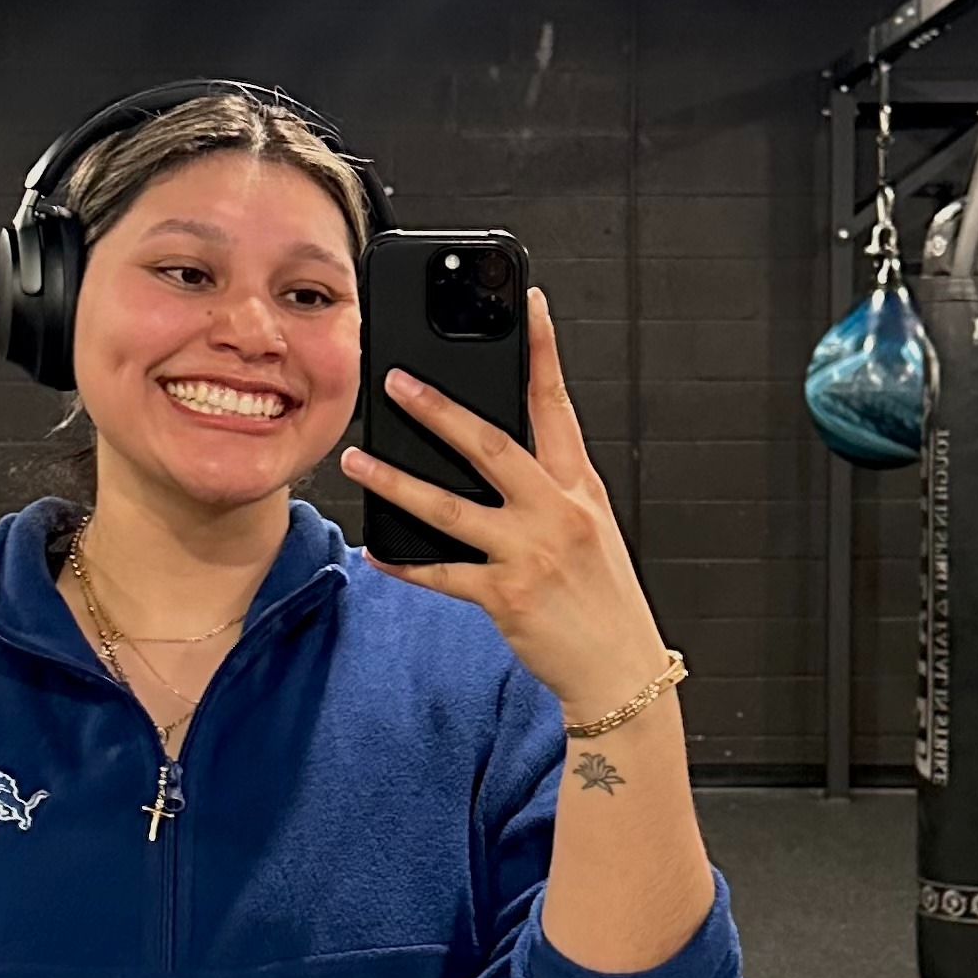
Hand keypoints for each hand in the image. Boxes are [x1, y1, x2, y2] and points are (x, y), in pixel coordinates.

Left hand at [338, 289, 673, 725]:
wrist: (621, 672)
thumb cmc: (603, 600)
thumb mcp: (591, 530)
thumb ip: (552, 489)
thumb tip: (496, 453)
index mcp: (581, 489)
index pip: (558, 407)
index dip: (543, 352)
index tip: (529, 305)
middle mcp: (556, 513)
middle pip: (491, 446)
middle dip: (440, 411)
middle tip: (397, 382)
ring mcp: (530, 554)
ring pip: (451, 508)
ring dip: (397, 481)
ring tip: (357, 458)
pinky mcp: (505, 596)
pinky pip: (442, 574)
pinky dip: (406, 562)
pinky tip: (376, 550)